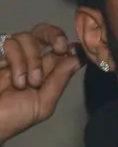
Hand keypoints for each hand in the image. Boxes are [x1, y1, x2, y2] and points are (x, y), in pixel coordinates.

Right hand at [0, 25, 80, 145]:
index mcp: (46, 71)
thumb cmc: (15, 116)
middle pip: (44, 31)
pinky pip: (10, 42)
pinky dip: (18, 62)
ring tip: (29, 83)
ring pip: (28, 37)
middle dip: (54, 35)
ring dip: (33, 60)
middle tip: (59, 48)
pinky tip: (17, 81)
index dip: (67, 44)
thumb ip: (59, 81)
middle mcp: (30, 58)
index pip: (59, 48)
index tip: (70, 50)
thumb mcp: (43, 103)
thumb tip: (78, 59)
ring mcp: (13, 54)